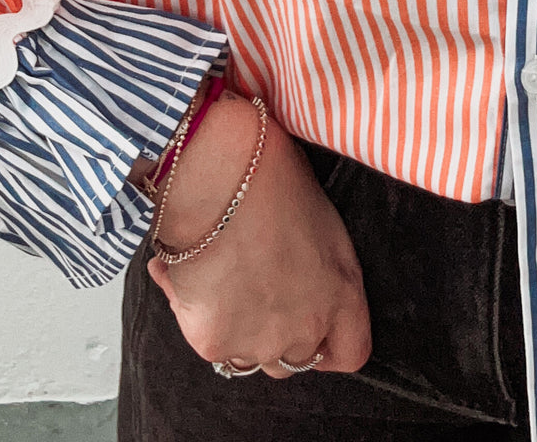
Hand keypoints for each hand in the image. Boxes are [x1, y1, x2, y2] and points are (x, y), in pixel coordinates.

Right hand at [144, 93, 371, 378]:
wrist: (220, 177)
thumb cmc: (274, 180)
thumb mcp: (322, 223)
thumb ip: (322, 270)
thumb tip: (305, 279)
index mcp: (343, 294)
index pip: (351, 351)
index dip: (330, 343)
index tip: (311, 323)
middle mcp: (307, 328)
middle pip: (294, 358)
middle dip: (277, 332)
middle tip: (256, 288)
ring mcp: (260, 341)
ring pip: (247, 356)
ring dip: (236, 328)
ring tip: (222, 275)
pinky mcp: (214, 342)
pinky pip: (203, 337)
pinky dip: (191, 311)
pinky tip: (185, 272)